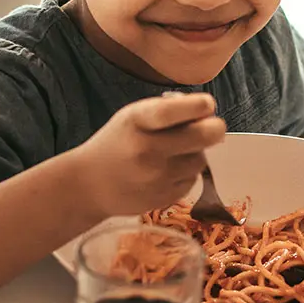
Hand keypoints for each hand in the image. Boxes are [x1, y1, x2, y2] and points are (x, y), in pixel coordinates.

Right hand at [70, 93, 225, 217]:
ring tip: (175, 152)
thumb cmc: (117, 143)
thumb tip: (208, 112)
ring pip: (200, 160)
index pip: (175, 111)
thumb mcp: (133, 117)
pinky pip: (192, 180)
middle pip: (204, 136)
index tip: (208, 104)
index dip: (200, 106)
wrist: (89, 185)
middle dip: (214, 128)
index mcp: (137, 121)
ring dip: (195, 153)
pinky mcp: (165, 197)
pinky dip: (185, 173)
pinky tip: (166, 171)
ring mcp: (158, 177)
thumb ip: (167, 111)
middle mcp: (148, 150)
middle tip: (213, 127)